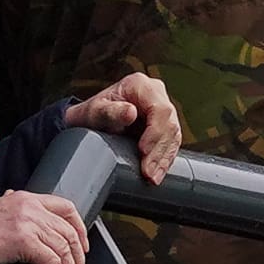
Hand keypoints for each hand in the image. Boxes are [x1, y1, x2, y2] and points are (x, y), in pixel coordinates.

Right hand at [0, 188, 90, 263]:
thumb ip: (12, 208)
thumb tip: (14, 200)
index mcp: (26, 198)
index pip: (66, 208)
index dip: (80, 229)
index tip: (83, 246)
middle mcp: (32, 207)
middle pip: (69, 233)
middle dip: (78, 259)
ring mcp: (29, 223)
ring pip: (64, 250)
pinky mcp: (25, 241)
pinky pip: (53, 263)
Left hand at [66, 71, 181, 180]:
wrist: (90, 121)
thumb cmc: (91, 113)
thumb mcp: (94, 112)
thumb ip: (110, 112)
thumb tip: (131, 112)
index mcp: (141, 85)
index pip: (160, 109)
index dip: (155, 132)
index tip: (143, 150)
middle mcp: (156, 95)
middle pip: (170, 124)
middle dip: (159, 151)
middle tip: (148, 173)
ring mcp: (162, 109)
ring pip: (174, 135)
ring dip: (164, 159)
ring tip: (153, 177)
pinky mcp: (163, 125)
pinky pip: (171, 142)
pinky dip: (164, 159)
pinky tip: (157, 173)